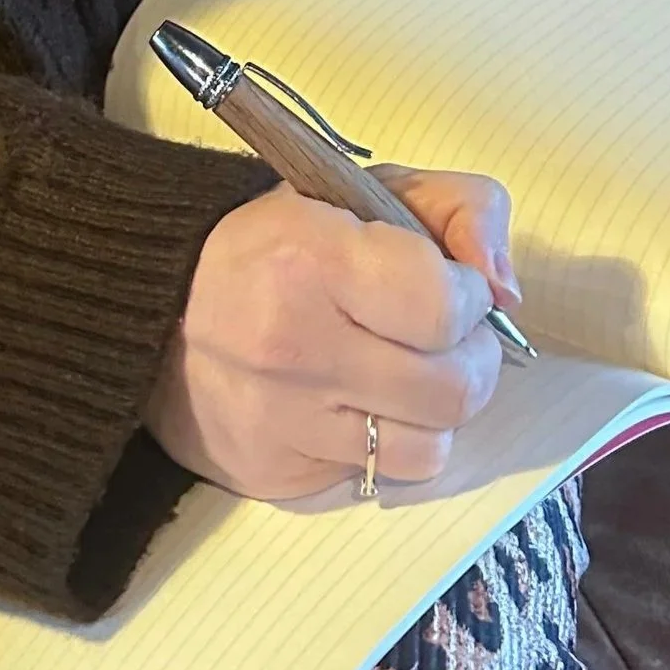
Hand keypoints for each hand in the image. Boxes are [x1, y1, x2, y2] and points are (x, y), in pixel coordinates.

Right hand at [145, 170, 521, 498]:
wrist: (161, 307)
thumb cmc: (282, 241)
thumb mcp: (368, 190)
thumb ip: (464, 210)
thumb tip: (508, 293)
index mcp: (313, 258)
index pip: (447, 308)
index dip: (469, 298)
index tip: (450, 287)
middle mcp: (293, 347)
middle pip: (452, 392)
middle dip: (469, 361)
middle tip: (442, 340)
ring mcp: (280, 422)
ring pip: (426, 450)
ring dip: (431, 414)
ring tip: (404, 376)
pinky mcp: (274, 476)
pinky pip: (374, 480)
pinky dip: (380, 445)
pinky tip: (354, 407)